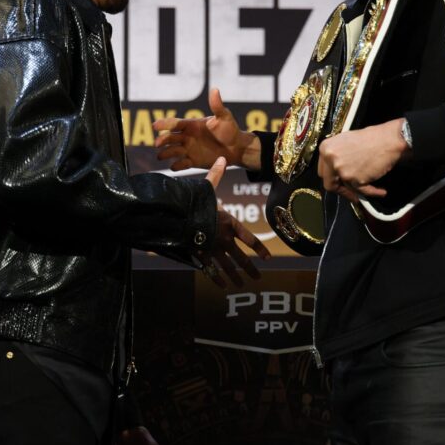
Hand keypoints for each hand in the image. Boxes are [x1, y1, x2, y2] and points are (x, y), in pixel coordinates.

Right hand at [155, 88, 260, 170]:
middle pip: (170, 138)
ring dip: (166, 153)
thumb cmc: (230, 130)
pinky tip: (174, 166)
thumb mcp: (224, 117)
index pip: (175, 123)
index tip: (155, 125)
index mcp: (191, 125)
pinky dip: (176, 165)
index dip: (165, 124)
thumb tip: (215, 90)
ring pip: (172, 151)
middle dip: (163, 140)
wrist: (236, 148)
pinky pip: (181, 164)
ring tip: (161, 156)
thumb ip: (217, 106)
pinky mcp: (192, 161)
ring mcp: (188, 150)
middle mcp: (187, 137)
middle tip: (158, 143)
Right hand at [197, 158, 271, 286]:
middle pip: (241, 258)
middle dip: (250, 269)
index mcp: (229, 223)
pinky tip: (222, 286)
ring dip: (236, 277)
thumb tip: (222, 158)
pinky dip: (217, 278)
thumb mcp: (206, 188)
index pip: (249, 239)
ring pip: (228, 267)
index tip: (267, 258)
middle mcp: (224, 239)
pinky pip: (211, 270)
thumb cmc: (193, 202)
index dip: (259, 249)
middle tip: (258, 279)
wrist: (178, 217)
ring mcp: (213, 249)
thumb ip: (216, 176)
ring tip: (242, 286)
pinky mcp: (201, 255)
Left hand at [318, 119, 409, 203]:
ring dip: (358, 191)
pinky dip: (373, 193)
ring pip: (347, 188)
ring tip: (372, 188)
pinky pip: (362, 191)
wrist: (389, 139)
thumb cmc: (371, 137)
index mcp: (326, 149)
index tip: (339, 182)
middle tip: (350, 192)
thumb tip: (336, 171)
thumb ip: (336, 156)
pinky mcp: (355, 179)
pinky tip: (381, 191)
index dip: (332, 178)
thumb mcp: (345, 141)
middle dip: (340, 189)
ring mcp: (342, 170)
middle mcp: (330, 160)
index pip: (322, 170)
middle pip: (329, 183)